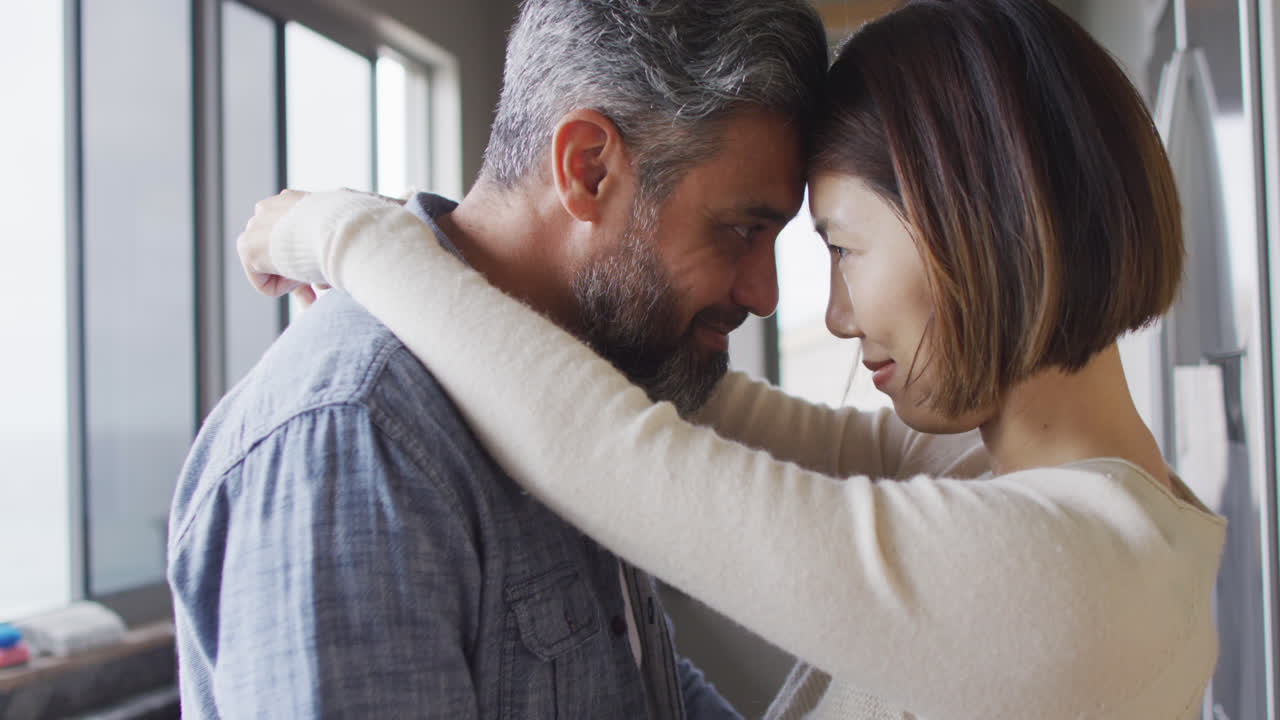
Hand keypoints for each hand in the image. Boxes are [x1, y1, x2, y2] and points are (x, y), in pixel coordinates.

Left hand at [238, 188, 409, 307]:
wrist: (348, 231)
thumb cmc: (368, 226)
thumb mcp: (373, 213)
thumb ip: (384, 209)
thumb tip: (412, 194)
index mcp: (298, 200)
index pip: (294, 235)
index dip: (311, 260)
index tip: (326, 280)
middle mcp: (272, 208)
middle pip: (279, 252)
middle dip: (298, 275)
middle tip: (317, 296)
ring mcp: (257, 227)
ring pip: (273, 268)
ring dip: (293, 283)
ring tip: (314, 290)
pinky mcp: (247, 249)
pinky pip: (263, 283)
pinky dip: (283, 290)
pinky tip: (300, 280)